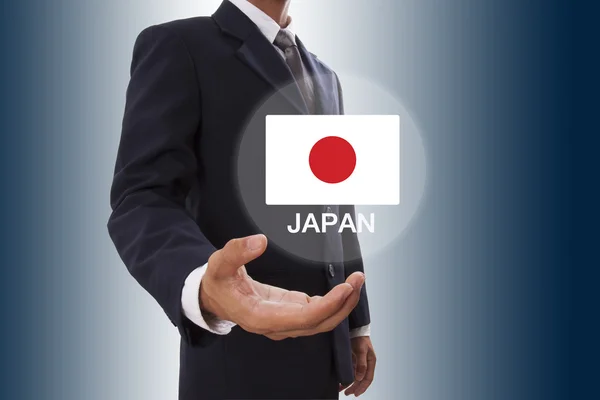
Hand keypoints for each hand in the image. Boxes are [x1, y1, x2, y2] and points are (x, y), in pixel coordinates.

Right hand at [199, 234, 364, 339]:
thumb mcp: (220, 263)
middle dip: (343, 304)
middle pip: (319, 323)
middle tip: (358, 280)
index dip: (328, 306)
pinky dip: (333, 302)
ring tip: (357, 281)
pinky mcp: (291, 312)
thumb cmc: (217, 282)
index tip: (345, 289)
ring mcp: (286, 321)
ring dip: (342, 304)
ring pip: (321, 321)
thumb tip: (260, 241)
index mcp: (262, 317)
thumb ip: (238, 252)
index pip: (304, 318)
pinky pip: (317, 313)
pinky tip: (345, 287)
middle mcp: (277, 325)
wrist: (214, 297)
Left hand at [341, 336, 375, 396]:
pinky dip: (346, 375)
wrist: (354, 328)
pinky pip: (350, 370)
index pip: (368, 378)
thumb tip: (360, 378)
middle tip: (347, 393)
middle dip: (355, 387)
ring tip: (342, 389)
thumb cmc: (360, 338)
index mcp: (371, 362)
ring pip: (355, 376)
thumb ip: (361, 364)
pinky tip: (341, 380)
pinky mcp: (353, 359)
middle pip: (361, 379)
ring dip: (349, 383)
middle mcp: (365, 363)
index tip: (356, 393)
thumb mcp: (361, 350)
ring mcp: (359, 361)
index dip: (362, 387)